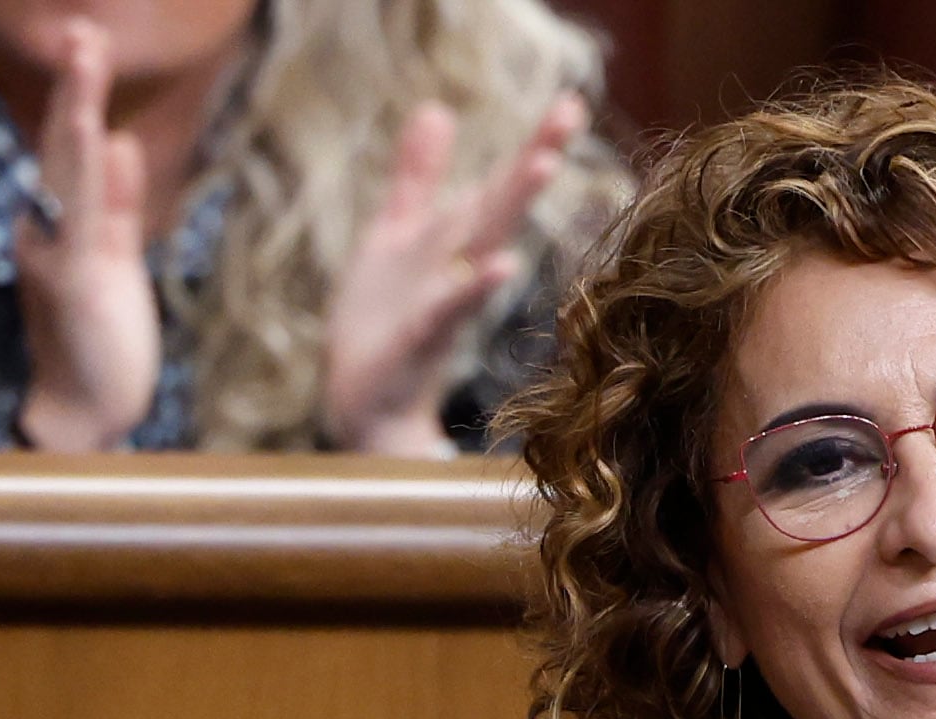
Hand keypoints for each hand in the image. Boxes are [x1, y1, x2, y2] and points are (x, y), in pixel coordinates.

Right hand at [13, 19, 158, 452]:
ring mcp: (58, 253)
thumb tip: (121, 143)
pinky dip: (98, 180)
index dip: (77, 96)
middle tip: (81, 31)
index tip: (84, 45)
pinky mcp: (77, 282)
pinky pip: (86, 222)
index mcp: (58, 222)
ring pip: (69, 172)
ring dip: (77, 112)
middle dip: (74, 86)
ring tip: (84, 58)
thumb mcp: (114, 261)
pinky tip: (105, 138)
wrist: (81, 409)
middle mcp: (47, 229)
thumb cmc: (98, 339)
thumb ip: (118, 205)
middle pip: (61, 146)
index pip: (68, 149)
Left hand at [320, 92, 584, 457]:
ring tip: (544, 163)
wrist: (364, 399)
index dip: (532, 142)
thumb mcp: (398, 234)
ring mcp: (445, 302)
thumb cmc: (385, 319)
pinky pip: (450, 308)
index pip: (498, 184)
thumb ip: (420, 177)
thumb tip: (437, 109)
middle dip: (533, 157)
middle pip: (500, 204)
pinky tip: (501, 265)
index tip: (572, 101)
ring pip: (484, 247)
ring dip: (512, 207)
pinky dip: (473, 287)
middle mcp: (459, 267)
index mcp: (454, 240)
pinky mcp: (420, 339)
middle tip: (571, 112)